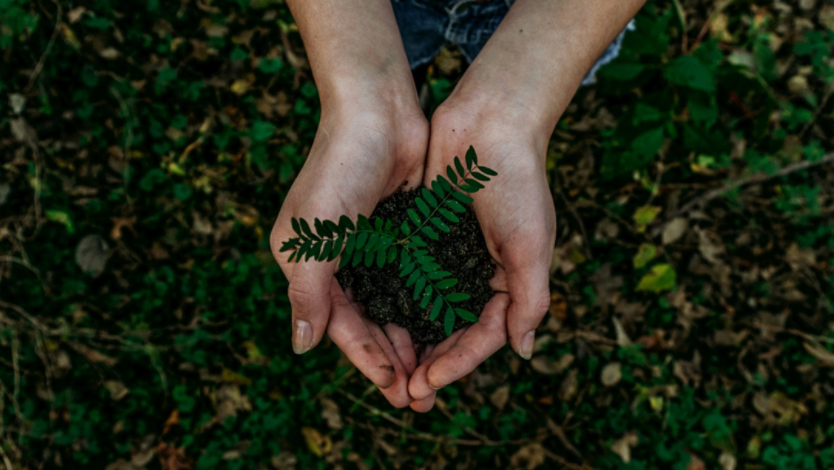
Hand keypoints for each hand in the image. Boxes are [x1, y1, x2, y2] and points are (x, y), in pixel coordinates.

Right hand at [270, 95, 427, 407]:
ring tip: (435, 372)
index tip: (394, 387)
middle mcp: (337, 260)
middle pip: (367, 322)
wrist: (377, 110)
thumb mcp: (314, 235)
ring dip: (411, 339)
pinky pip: (413, 279)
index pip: (339, 324)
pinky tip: (446, 328)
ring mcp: (371, 247)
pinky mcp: (400, 233)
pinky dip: (426, 305)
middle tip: (420, 396)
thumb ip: (307, 292)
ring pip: (393, 306)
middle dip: (392, 359)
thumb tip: (301, 346)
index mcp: (308, 264)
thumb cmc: (338, 168)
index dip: (366, 358)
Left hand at [407, 95, 556, 411]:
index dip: (458, 363)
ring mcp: (448, 256)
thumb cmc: (518, 181)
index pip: (483, 336)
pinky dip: (394, 301)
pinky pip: (406, 277)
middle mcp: (477, 274)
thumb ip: (529, 299)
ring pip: (425, 311)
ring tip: (387, 371)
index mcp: (508, 281)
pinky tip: (373, 321)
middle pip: (452, 332)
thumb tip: (523, 352)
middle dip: (431, 363)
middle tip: (405, 394)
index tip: (429, 383)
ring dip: (409, 341)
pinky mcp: (423, 236)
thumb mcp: (531, 244)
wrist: (489, 121)